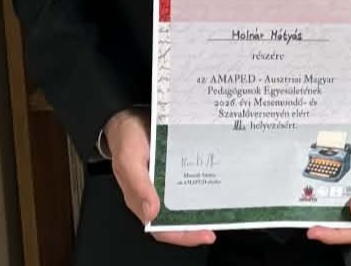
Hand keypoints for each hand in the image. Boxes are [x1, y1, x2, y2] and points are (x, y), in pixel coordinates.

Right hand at [105, 108, 214, 245]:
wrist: (128, 115)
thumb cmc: (126, 138)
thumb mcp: (129, 159)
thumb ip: (139, 185)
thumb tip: (152, 213)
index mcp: (142, 199)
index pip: (162, 228)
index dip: (183, 235)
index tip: (205, 235)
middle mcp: (156, 193)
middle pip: (178, 217)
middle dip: (199, 222)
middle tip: (223, 220)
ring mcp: (166, 181)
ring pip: (187, 200)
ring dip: (204, 204)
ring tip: (224, 204)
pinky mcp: (174, 167)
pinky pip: (189, 179)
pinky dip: (202, 181)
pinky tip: (216, 179)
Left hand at [307, 115, 350, 244]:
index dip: (338, 235)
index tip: (316, 231)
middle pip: (348, 222)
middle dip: (327, 224)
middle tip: (305, 219)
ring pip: (343, 205)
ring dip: (326, 207)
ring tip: (307, 203)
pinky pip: (343, 186)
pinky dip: (330, 187)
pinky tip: (319, 183)